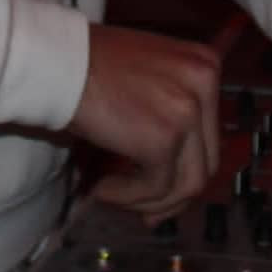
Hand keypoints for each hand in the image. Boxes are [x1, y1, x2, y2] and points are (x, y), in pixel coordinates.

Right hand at [68, 24, 221, 223]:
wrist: (61, 61)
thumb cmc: (93, 64)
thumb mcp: (151, 74)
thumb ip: (171, 108)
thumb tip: (175, 168)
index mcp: (204, 66)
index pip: (210, 135)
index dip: (185, 168)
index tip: (161, 189)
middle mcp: (204, 84)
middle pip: (205, 162)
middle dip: (173, 195)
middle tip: (144, 210)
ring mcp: (187, 111)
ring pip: (187, 184)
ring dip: (150, 201)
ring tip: (115, 195)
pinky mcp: (163, 139)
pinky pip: (156, 188)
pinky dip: (128, 197)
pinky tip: (101, 187)